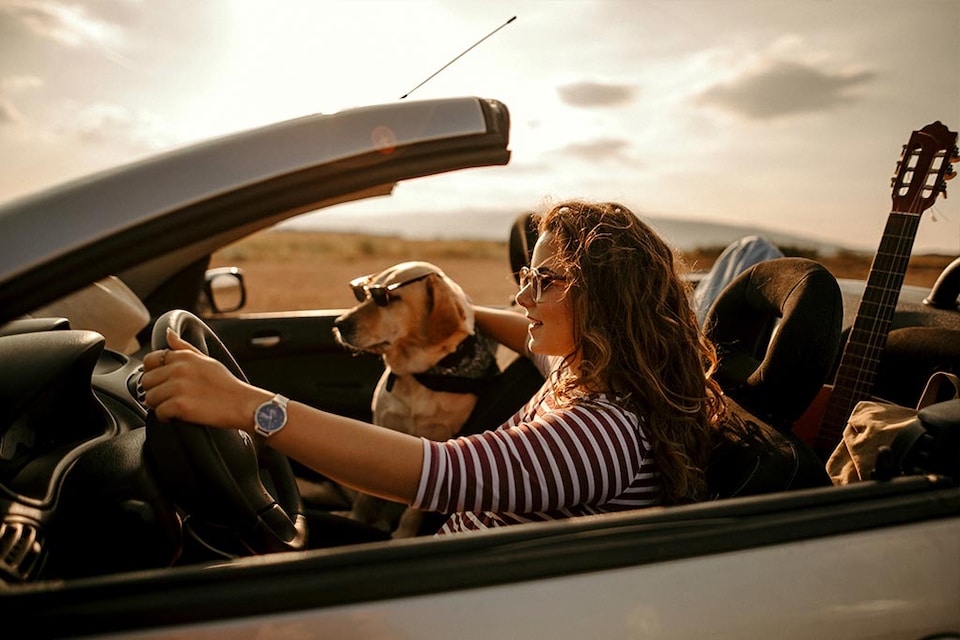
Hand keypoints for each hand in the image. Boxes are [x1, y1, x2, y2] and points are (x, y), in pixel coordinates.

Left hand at [141, 328, 266, 429]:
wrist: (242, 405)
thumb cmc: (226, 384)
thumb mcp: (206, 360)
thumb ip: (184, 347)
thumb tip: (168, 333)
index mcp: (184, 357)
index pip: (150, 360)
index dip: (152, 372)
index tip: (161, 381)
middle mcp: (179, 369)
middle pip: (146, 381)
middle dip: (154, 390)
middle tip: (168, 397)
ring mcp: (178, 387)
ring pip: (149, 398)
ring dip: (159, 405)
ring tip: (174, 406)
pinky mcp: (180, 406)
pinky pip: (159, 413)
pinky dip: (166, 417)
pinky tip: (177, 416)